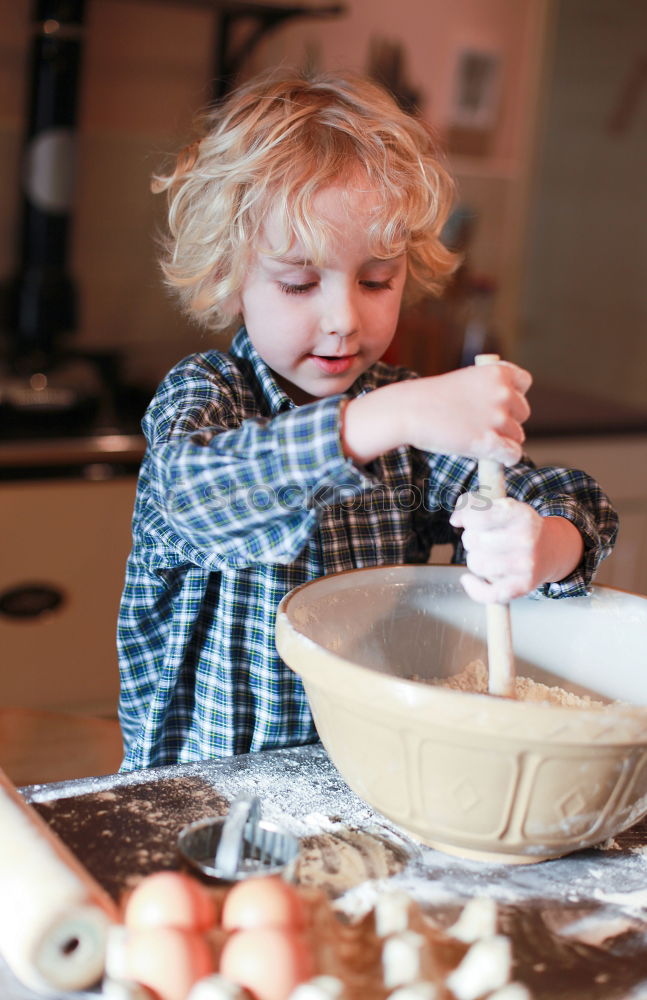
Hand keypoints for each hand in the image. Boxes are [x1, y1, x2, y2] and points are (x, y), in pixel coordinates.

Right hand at [342, 362, 531, 466]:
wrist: (409, 411)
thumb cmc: (432, 397)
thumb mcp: (466, 379)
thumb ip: (489, 388)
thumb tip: (509, 408)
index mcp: (497, 372)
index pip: (524, 383)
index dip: (513, 394)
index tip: (499, 402)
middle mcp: (503, 393)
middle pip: (522, 413)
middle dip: (507, 420)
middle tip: (482, 424)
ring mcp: (498, 418)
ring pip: (517, 436)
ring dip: (502, 440)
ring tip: (477, 438)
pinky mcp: (489, 442)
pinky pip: (512, 454)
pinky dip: (505, 458)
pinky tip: (492, 456)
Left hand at [450, 498, 584, 602]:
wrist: (551, 549)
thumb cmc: (518, 527)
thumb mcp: (502, 507)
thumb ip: (473, 505)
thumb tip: (456, 520)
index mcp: (519, 514)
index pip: (476, 516)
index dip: (466, 518)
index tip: (468, 520)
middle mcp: (525, 538)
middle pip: (473, 540)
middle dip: (470, 539)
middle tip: (482, 539)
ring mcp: (525, 564)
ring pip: (477, 564)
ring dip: (474, 560)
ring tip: (485, 556)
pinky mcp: (523, 585)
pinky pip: (489, 593)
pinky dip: (474, 589)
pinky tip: (469, 580)